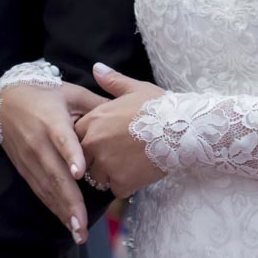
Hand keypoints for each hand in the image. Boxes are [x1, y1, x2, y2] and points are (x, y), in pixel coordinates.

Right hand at [0, 81, 107, 242]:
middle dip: (69, 201)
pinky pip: (40, 190)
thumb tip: (129, 114)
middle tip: (83, 224)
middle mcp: (38, 141)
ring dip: (62, 211)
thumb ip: (98, 105)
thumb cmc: (46, 94)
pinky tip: (67, 222)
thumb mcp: (73, 92)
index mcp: (52, 120)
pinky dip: (54, 207)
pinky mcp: (24, 167)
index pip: (62, 139)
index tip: (80, 173)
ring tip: (78, 231)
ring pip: (46, 187)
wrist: (7, 99)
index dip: (70, 155)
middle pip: (54, 173)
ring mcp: (29, 157)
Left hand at [74, 63, 166, 196]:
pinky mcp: (122, 182)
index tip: (105, 140)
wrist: (183, 129)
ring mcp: (106, 164)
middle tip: (120, 154)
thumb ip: (112, 81)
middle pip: (84, 159)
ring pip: (98, 177)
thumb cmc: (159, 107)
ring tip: (130, 164)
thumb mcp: (135, 88)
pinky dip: (126, 185)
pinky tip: (140, 174)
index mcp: (93, 120)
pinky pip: (117, 189)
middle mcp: (94, 143)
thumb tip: (96, 68)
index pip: (75, 137)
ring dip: (110, 174)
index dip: (89, 140)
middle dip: (97, 159)